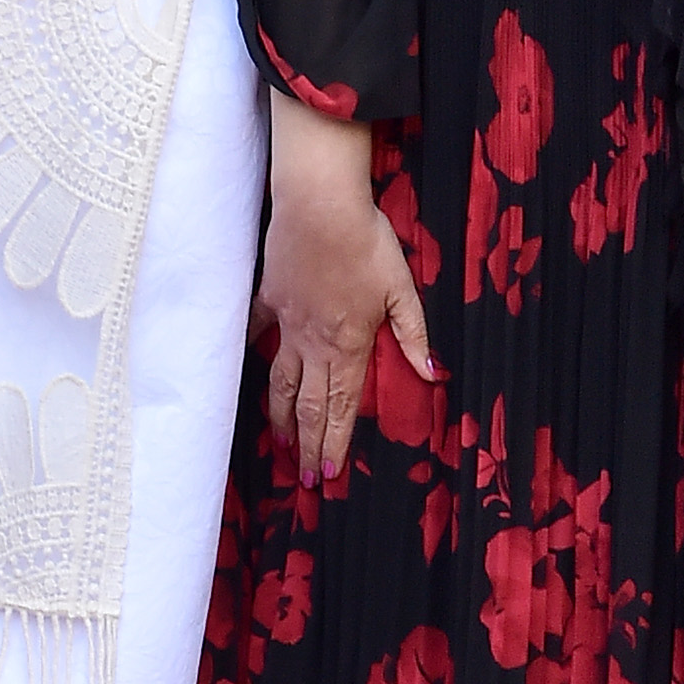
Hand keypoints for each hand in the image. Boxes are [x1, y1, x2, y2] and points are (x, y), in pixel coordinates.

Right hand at [260, 104, 433, 483]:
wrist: (319, 207)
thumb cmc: (367, 244)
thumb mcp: (402, 290)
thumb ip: (414, 335)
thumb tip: (433, 374)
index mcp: (349, 345)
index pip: (340, 405)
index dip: (335, 441)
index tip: (329, 473)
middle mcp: (314, 343)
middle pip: (308, 404)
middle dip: (307, 443)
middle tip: (303, 477)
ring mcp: (286, 323)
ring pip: (279, 380)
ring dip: (280, 415)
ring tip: (280, 441)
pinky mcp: (269, 298)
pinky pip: (258, 333)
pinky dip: (254, 353)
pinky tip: (249, 371)